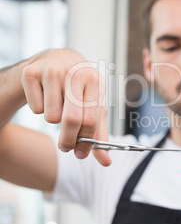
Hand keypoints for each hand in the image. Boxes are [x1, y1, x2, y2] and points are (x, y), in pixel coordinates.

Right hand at [20, 49, 110, 165]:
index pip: (93, 119)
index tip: (81, 154)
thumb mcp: (92, 107)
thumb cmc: (76, 89)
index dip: (87, 142)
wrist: (52, 62)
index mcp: (96, 81)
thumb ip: (98, 134)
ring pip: (51, 116)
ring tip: (57, 107)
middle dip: (68, 141)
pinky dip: (39, 108)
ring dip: (53, 119)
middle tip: (65, 147)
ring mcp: (53, 69)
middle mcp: (77, 71)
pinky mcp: (31, 72)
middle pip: (72, 120)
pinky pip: (35, 108)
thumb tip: (106, 162)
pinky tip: (44, 95)